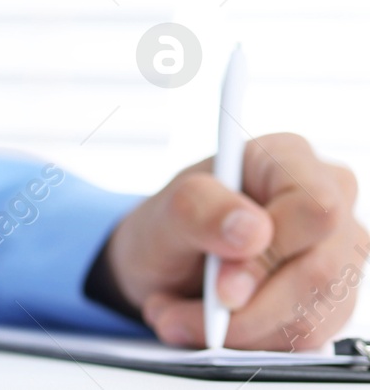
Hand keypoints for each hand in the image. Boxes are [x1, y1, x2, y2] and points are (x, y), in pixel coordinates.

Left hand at [105, 133, 365, 349]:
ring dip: (238, 331)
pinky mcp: (332, 300)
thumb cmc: (171, 224)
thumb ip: (200, 210)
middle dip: (245, 310)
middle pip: (321, 271)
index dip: (272, 253)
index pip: (316, 208)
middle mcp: (327, 202)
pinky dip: (249, 343)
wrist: (167, 262)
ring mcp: (337, 254)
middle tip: (182, 312)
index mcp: (287, 159)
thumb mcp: (165, 213)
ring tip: (182, 315)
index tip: (220, 284)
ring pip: (313, 314)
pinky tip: (211, 326)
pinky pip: (305, 338)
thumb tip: (252, 229)